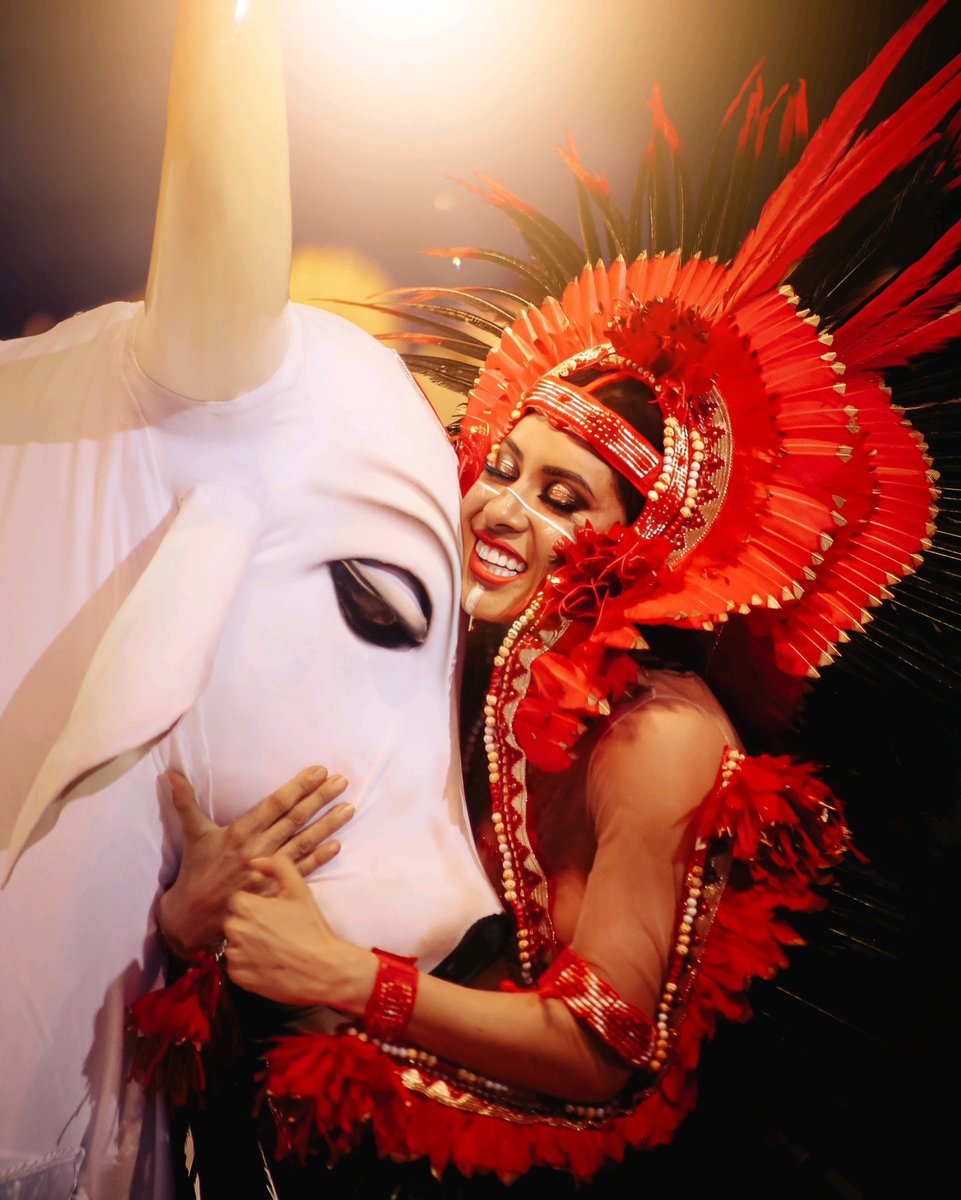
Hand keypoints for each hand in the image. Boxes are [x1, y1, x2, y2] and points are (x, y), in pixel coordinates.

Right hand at [158, 766, 352, 958]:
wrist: (193, 917)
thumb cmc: (195, 871)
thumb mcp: (193, 834)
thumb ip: (185, 802)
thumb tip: (170, 774)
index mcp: (241, 832)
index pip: (276, 804)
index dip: (298, 786)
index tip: (319, 771)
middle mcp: (258, 849)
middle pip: (295, 819)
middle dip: (320, 799)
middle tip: (342, 781)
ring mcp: (269, 870)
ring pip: (304, 842)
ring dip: (328, 825)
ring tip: (349, 808)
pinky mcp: (275, 889)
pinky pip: (302, 870)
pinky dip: (320, 858)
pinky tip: (337, 845)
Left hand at [224, 853, 375, 1010]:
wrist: (322, 969)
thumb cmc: (311, 928)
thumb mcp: (299, 889)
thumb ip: (278, 866)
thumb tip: (255, 862)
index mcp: (246, 907)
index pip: (237, 900)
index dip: (254, 904)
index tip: (270, 912)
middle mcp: (235, 931)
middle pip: (233, 921)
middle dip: (249, 923)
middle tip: (274, 929)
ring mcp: (236, 956)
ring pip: (233, 944)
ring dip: (247, 944)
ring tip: (272, 947)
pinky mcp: (239, 978)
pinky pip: (236, 966)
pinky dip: (247, 964)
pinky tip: (268, 962)